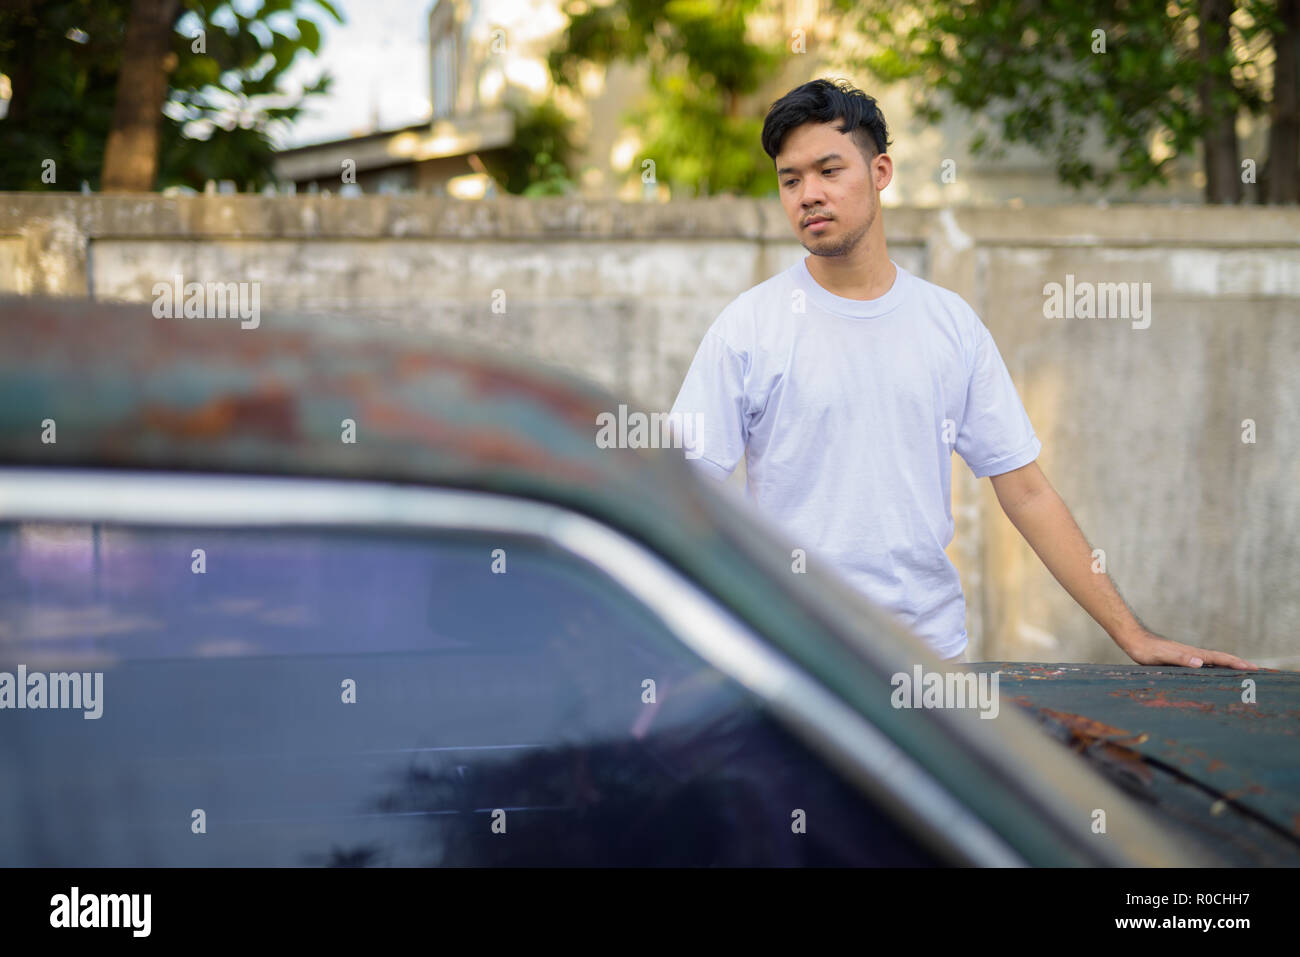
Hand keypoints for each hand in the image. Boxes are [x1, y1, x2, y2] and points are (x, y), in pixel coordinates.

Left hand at [1117, 628, 1258, 669]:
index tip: (1252, 667)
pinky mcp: (1180, 658)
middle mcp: (1193, 654)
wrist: (1134, 640)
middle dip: (1238, 663)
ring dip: (1227, 665)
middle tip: (1256, 670)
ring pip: (1213, 661)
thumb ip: (1181, 658)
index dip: (1236, 663)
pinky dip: (1213, 667)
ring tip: (1240, 671)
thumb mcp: (1163, 655)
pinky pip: (1203, 663)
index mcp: (1193, 653)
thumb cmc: (1146, 650)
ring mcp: (1188, 655)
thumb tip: (1201, 662)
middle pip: (1220, 658)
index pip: (1219, 658)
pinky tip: (1213, 672)